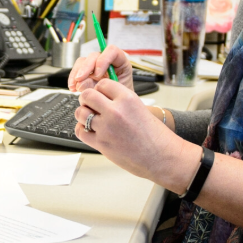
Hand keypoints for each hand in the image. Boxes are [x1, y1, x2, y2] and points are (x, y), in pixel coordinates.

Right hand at [68, 44, 133, 92]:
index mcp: (120, 63)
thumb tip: (82, 84)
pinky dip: (73, 79)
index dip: (103, 60)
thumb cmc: (122, 98)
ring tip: (76, 87)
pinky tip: (73, 88)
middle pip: (94, 56)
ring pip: (83, 61)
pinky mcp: (87, 73)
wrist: (118, 107)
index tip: (98, 74)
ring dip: (77, 73)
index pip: (112, 51)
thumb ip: (101, 87)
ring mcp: (95, 67)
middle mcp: (106, 62)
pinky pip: (76, 71)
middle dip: (85, 67)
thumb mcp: (116, 93)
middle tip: (80, 79)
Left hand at [73, 78, 199, 187]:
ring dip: (83, 114)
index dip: (100, 89)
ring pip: (81, 113)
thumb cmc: (155, 136)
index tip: (100, 95)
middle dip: (87, 99)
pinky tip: (90, 131)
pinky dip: (82, 130)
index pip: (102, 84)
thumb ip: (121, 102)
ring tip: (90, 118)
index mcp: (127, 98)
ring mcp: (106, 128)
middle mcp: (115, 111)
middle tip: (90, 105)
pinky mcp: (101, 144)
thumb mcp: (140, 108)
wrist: (162, 157)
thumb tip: (104, 98)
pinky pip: (81, 131)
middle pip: (87, 96)